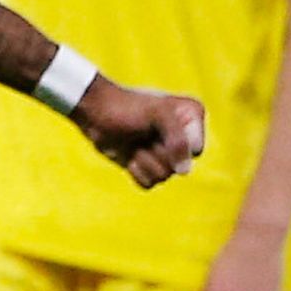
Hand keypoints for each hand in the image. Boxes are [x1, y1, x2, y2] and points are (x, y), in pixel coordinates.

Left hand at [72, 78, 207, 188]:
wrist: (95, 113)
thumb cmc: (126, 107)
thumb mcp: (158, 114)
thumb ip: (178, 141)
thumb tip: (184, 172)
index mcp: (192, 117)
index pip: (195, 150)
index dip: (175, 145)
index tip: (157, 125)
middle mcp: (184, 136)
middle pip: (180, 167)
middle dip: (155, 153)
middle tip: (142, 134)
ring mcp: (166, 153)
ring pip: (164, 176)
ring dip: (143, 160)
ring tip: (135, 143)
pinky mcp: (149, 165)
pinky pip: (150, 183)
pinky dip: (136, 171)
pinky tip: (129, 155)